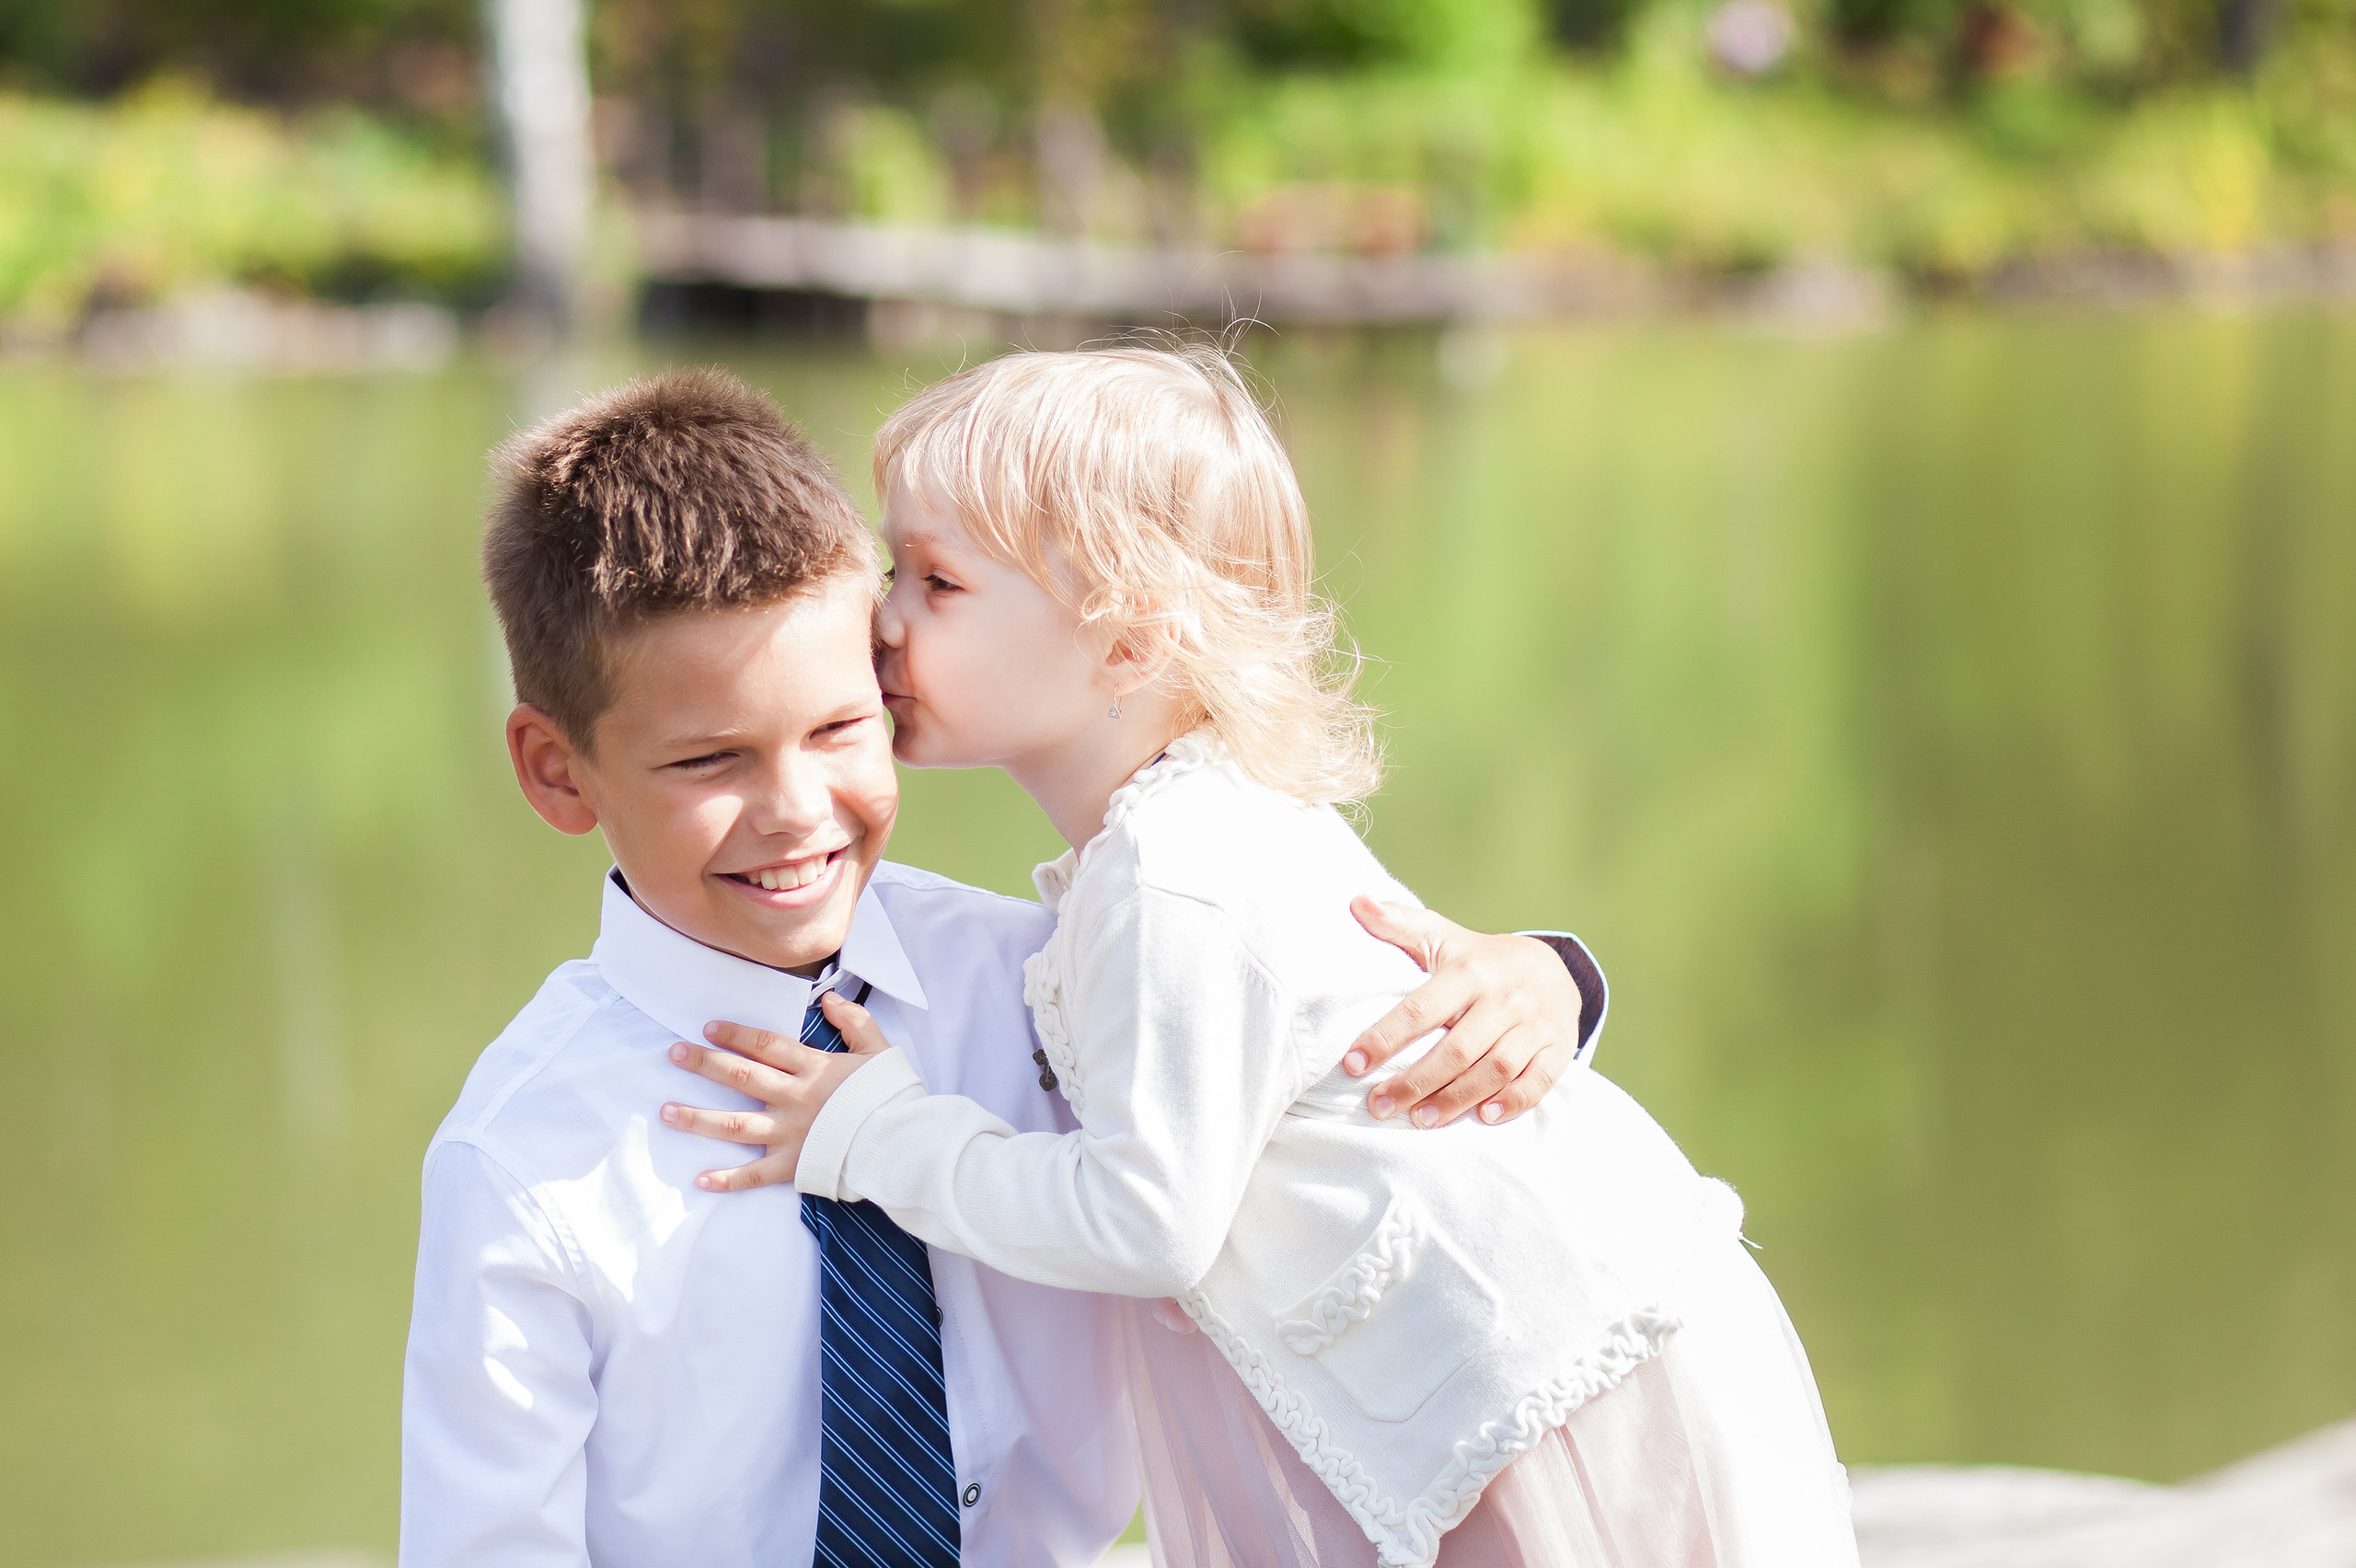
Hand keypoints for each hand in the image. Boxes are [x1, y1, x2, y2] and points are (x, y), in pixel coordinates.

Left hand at [659, 990, 889, 1192]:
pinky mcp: (792, 1167)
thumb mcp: (879, 1051)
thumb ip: (854, 1021)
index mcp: (815, 1069)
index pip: (766, 1045)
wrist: (903, 1145)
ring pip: (734, 1125)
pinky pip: (753, 1176)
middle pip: (742, 1077)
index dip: (736, 1034)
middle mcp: (795, 1099)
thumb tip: (829, 998)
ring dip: (697, 1118)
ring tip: (666, 1110)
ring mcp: (790, 1134)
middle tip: (674, 1054)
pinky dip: (726, 1180)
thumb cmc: (892, 1098)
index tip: (708, 1028)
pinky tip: (699, 1179)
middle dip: (705, 1064)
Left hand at [1346, 897, 1584, 1129]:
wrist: (1552, 967)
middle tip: (1379, 1107)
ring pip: (1495, 1070)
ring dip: (1456, 1099)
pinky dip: (1512, 1103)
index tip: (1352, 1064)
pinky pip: (1538, 1082)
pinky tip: (1483, 1118)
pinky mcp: (1558, 1048)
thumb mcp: (1441, 936)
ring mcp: (1535, 1025)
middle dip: (1414, 1082)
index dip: (1385, 1038)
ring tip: (1420, 1121)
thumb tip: (1355, 902)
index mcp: (1470, 970)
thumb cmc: (1478, 958)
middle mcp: (1504, 998)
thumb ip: (1398, 923)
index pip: (1421, 1008)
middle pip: (1457, 1049)